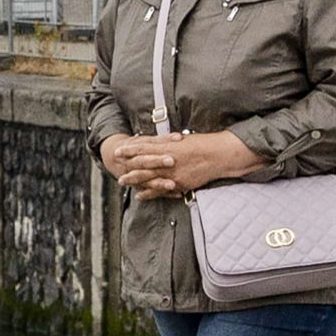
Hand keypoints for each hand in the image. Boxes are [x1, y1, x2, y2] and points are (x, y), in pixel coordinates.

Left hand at [106, 130, 265, 198]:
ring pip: (149, 178)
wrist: (219, 155)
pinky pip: (161, 190)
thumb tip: (158, 143)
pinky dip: (150, 193)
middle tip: (115, 168)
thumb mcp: (184, 140)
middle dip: (128, 166)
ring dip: (134, 180)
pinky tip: (140, 196)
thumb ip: (169, 143)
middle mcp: (168, 160)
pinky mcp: (180, 184)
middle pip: (142, 164)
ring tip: (122, 182)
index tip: (118, 150)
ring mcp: (173, 173)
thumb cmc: (203, 144)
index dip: (130, 150)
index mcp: (168, 146)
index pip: (144, 147)